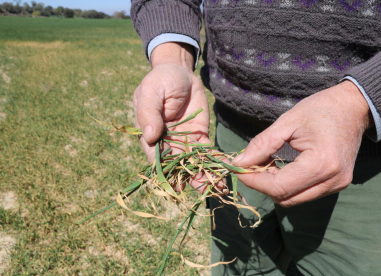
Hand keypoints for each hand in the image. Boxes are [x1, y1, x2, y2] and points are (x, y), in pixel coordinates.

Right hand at [133, 43, 220, 191]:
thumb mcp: (151, 92)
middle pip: (178, 165)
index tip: (178, 184)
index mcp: (150, 136)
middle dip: (191, 178)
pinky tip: (226, 170)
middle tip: (205, 190)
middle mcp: (167, 143)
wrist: (180, 73)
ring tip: (219, 186)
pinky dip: (215, 161)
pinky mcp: (199, 136)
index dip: (166, 171)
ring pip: (194, 163)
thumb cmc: (160, 81)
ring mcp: (184, 141)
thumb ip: (149, 113)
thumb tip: (149, 136)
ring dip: (205, 175)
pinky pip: (207, 151)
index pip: (156, 157)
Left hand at [233, 81, 371, 206]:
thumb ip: (262, 145)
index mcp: (321, 164)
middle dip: (262, 185)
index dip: (254, 181)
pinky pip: (305, 193)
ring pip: (294, 199)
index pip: (279, 186)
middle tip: (250, 166)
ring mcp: (338, 185)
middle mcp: (332, 181)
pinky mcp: (337, 185)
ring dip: (274, 187)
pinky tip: (280, 168)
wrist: (354, 107)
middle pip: (286, 198)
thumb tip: (239, 163)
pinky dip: (288, 185)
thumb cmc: (321, 109)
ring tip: (266, 164)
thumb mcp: (287, 122)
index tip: (237, 169)